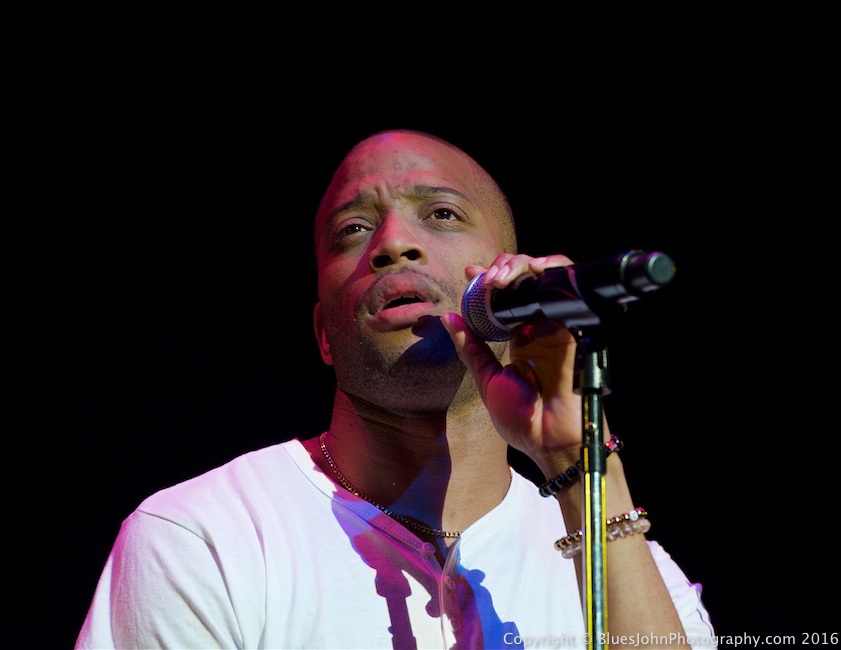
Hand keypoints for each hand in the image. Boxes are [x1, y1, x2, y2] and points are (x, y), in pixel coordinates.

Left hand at [442, 253, 587, 472]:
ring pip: (544, 278)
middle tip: (483, 277)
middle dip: (503, 268)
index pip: (504, 299)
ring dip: (521, 266)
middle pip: (524, 282)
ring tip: (500, 276)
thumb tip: (449, 318)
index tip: (469, 273)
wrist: (549, 441)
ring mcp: (556, 326)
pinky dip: (551, 270)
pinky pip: (565, 290)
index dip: (488, 281)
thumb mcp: (486, 380)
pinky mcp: (572, 328)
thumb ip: (470, 348)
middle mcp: (539, 329)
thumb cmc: (521, 419)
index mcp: (520, 339)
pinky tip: (531, 270)